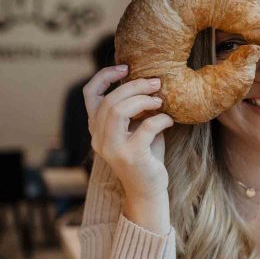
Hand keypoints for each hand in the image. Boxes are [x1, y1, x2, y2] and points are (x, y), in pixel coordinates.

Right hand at [83, 65, 173, 203]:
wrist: (148, 190)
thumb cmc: (145, 157)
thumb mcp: (136, 129)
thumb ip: (134, 110)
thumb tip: (149, 83)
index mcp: (96, 129)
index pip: (90, 94)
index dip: (104, 76)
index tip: (125, 68)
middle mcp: (99, 138)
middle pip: (110, 100)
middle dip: (134, 86)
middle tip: (156, 83)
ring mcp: (112, 148)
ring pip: (119, 110)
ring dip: (143, 99)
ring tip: (160, 101)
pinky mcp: (131, 156)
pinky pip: (146, 127)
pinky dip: (160, 119)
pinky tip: (169, 121)